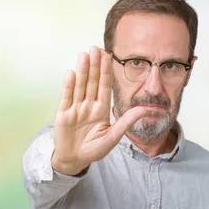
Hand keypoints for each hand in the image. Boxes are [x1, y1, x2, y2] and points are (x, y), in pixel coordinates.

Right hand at [52, 46, 144, 174]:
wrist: (75, 160)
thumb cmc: (94, 149)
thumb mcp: (113, 137)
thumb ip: (126, 122)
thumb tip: (145, 110)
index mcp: (101, 109)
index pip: (104, 87)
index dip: (106, 71)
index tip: (108, 56)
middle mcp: (89, 105)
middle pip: (92, 82)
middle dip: (94, 65)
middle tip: (96, 48)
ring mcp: (76, 108)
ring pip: (80, 86)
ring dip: (82, 70)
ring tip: (84, 55)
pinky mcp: (63, 114)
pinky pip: (67, 97)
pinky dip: (69, 86)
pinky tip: (72, 73)